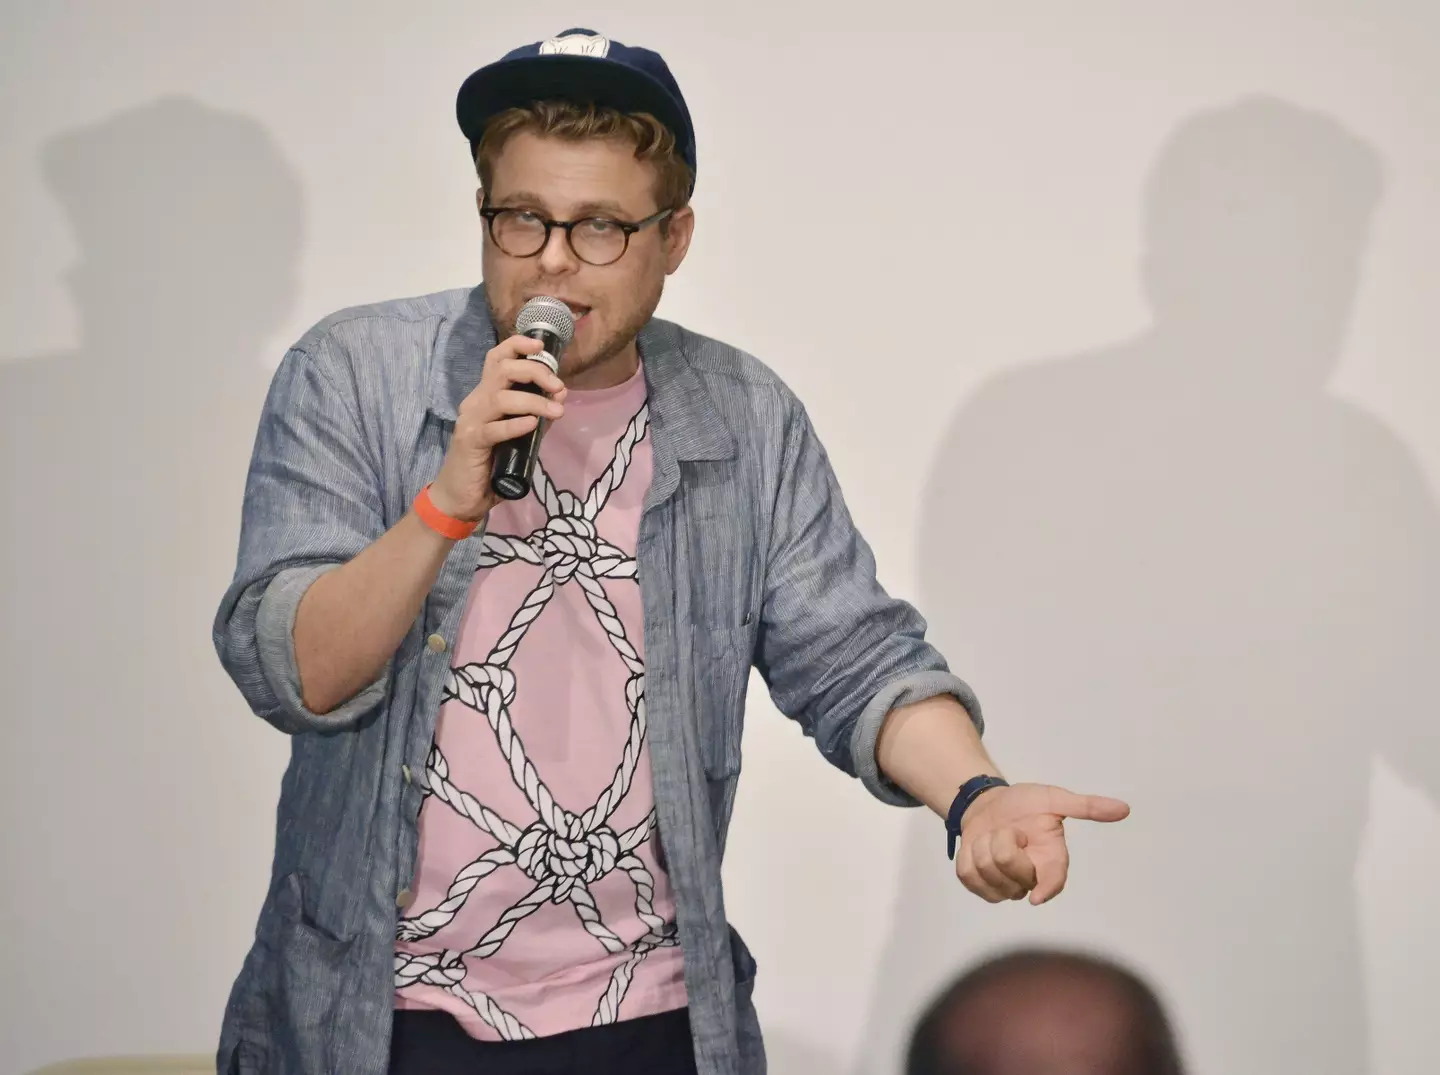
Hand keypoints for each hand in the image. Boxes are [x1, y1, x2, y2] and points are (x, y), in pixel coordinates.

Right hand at [428, 335, 566, 521]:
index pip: (497, 359)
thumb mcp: (518, 438)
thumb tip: (559, 398)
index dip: (517, 346)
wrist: (461, 497)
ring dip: (534, 401)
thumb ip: (535, 417)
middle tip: (558, 387)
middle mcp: (476, 401)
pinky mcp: (470, 442)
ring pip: (501, 397)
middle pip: (502, 370)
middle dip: (535, 372)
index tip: (542, 347)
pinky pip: (495, 428)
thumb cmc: (489, 465)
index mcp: (485, 395)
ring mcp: (471, 420)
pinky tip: (533, 425)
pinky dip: (516, 425)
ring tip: (556, 412)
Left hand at [954, 783, 1128, 904]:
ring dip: (983, 847)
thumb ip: (1086, 806)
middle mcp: (1030, 878)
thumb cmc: (1023, 803)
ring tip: (993, 836)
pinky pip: (968, 877)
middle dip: (1003, 843)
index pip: (1053, 882)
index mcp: (1051, 860)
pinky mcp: (980, 885)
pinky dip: (967, 857)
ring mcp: (1004, 885)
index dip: (1047, 890)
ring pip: (987, 874)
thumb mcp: (1053, 799)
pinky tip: (977, 848)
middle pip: (1012, 872)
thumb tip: (1123, 809)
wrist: (987, 804)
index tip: (1037, 896)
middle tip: (1009, 830)